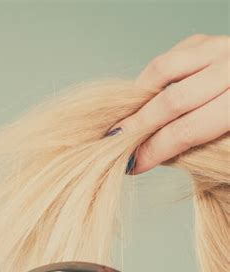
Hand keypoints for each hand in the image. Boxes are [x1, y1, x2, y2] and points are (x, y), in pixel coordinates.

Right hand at [118, 34, 229, 173]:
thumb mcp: (227, 148)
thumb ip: (192, 149)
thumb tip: (148, 155)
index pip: (186, 131)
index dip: (154, 151)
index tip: (133, 165)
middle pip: (170, 101)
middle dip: (138, 128)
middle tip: (116, 145)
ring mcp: (218, 49)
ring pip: (162, 70)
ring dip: (137, 100)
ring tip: (126, 122)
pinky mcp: (204, 42)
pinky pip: (166, 61)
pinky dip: (148, 82)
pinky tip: (143, 103)